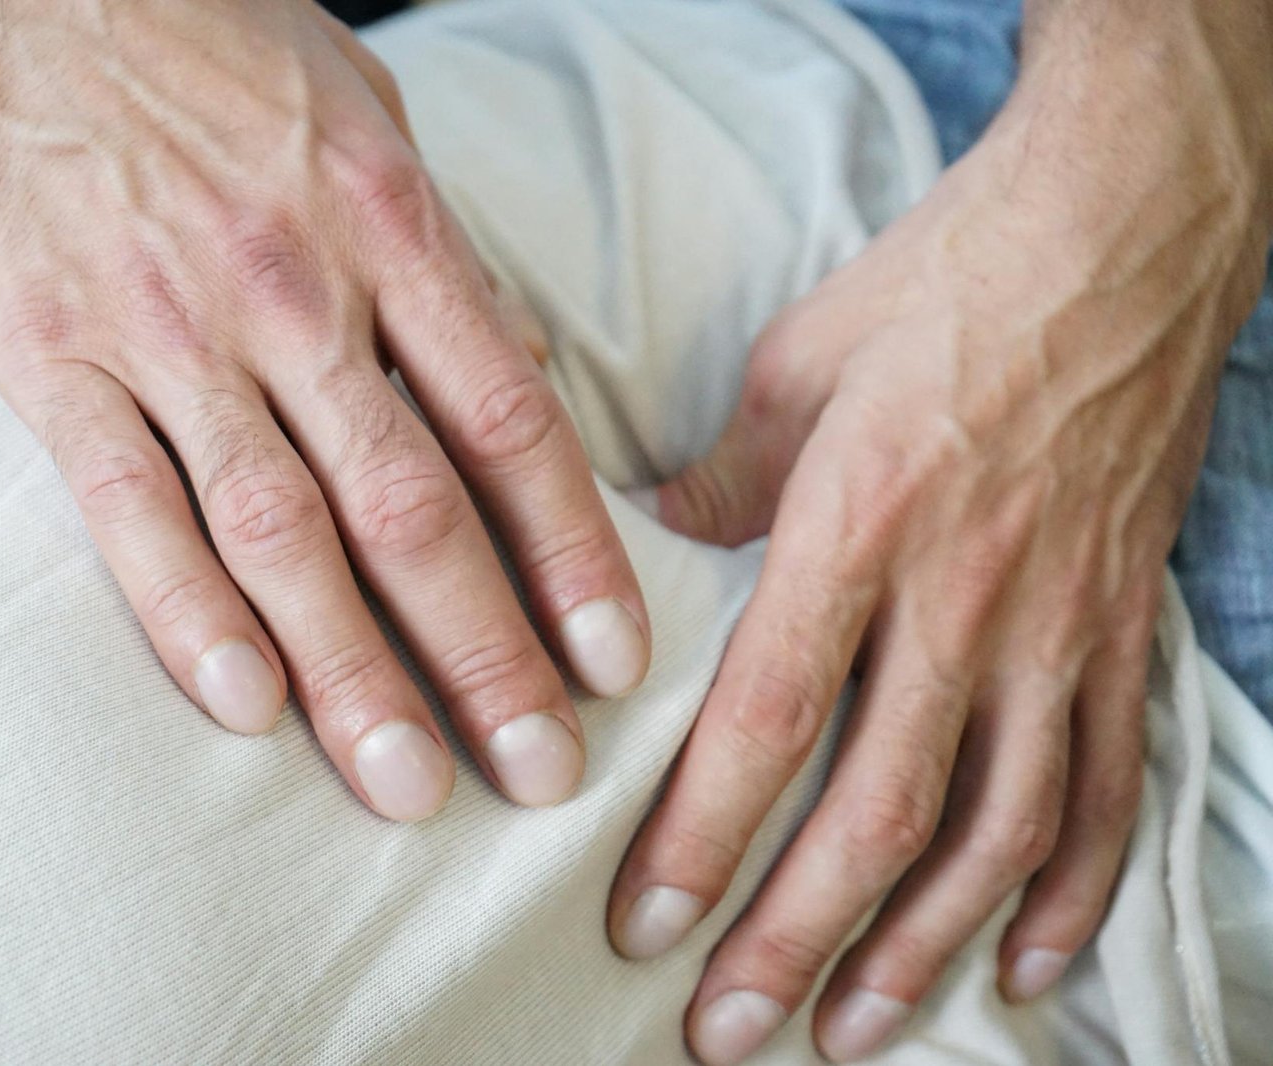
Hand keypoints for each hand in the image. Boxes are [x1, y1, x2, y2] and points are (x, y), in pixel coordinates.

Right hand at [0, 0, 648, 819]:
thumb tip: (516, 380)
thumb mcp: (368, 118)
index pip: (509, 422)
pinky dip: (185, 612)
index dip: (571, 555)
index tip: (614, 664)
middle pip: (412, 506)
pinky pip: (127, 505)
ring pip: (279, 531)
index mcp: (387, 224)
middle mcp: (291, 290)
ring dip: (352, 673)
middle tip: (541, 773)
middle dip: (485, 654)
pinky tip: (244, 706)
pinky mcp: (51, 357)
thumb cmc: (213, 44)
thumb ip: (438, 258)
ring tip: (411, 786)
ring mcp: (167, 330)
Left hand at [605, 2, 1272, 1060]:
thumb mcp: (793, 366)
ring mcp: (1059, 625)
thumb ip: (718, 481)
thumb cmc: (943, 284)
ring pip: (995, 831)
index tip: (646, 929)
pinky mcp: (1124, 628)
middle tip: (727, 1031)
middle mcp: (965, 599)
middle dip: (795, 939)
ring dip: (921, 948)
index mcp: (861, 528)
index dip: (701, 841)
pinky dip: (1069, 890)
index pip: (768, 723)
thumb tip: (651, 551)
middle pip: (877, 811)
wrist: (1122, 232)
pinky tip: (1020, 965)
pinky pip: (1107, 786)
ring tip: (851, 1032)